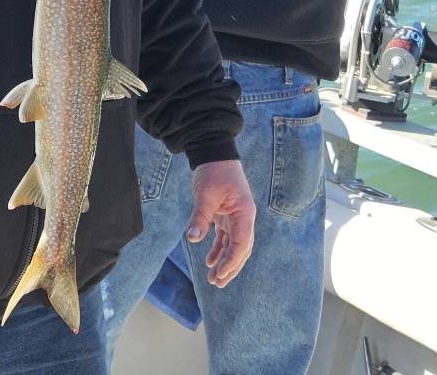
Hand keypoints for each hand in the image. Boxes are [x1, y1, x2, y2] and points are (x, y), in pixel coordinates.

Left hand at [186, 160, 255, 287]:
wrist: (214, 152)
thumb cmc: (214, 170)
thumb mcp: (205, 193)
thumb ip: (200, 216)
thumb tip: (192, 238)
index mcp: (244, 213)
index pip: (242, 243)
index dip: (232, 261)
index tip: (220, 274)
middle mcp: (244, 217)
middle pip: (241, 249)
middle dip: (230, 267)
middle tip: (217, 283)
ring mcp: (236, 217)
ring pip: (234, 246)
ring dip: (224, 261)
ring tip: (213, 278)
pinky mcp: (227, 215)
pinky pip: (225, 237)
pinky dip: (219, 249)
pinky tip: (210, 260)